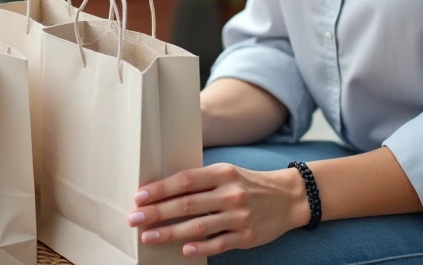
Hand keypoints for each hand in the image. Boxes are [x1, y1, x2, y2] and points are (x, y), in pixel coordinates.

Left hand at [126, 162, 309, 256]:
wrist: (288, 197)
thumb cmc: (248, 184)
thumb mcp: (227, 172)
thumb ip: (201, 180)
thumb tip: (163, 189)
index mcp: (223, 173)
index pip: (185, 180)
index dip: (161, 189)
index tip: (139, 196)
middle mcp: (230, 194)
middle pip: (187, 204)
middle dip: (157, 212)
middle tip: (134, 218)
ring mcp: (239, 217)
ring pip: (198, 226)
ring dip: (170, 232)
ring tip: (148, 236)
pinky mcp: (246, 237)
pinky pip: (218, 244)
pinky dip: (200, 247)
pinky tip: (183, 249)